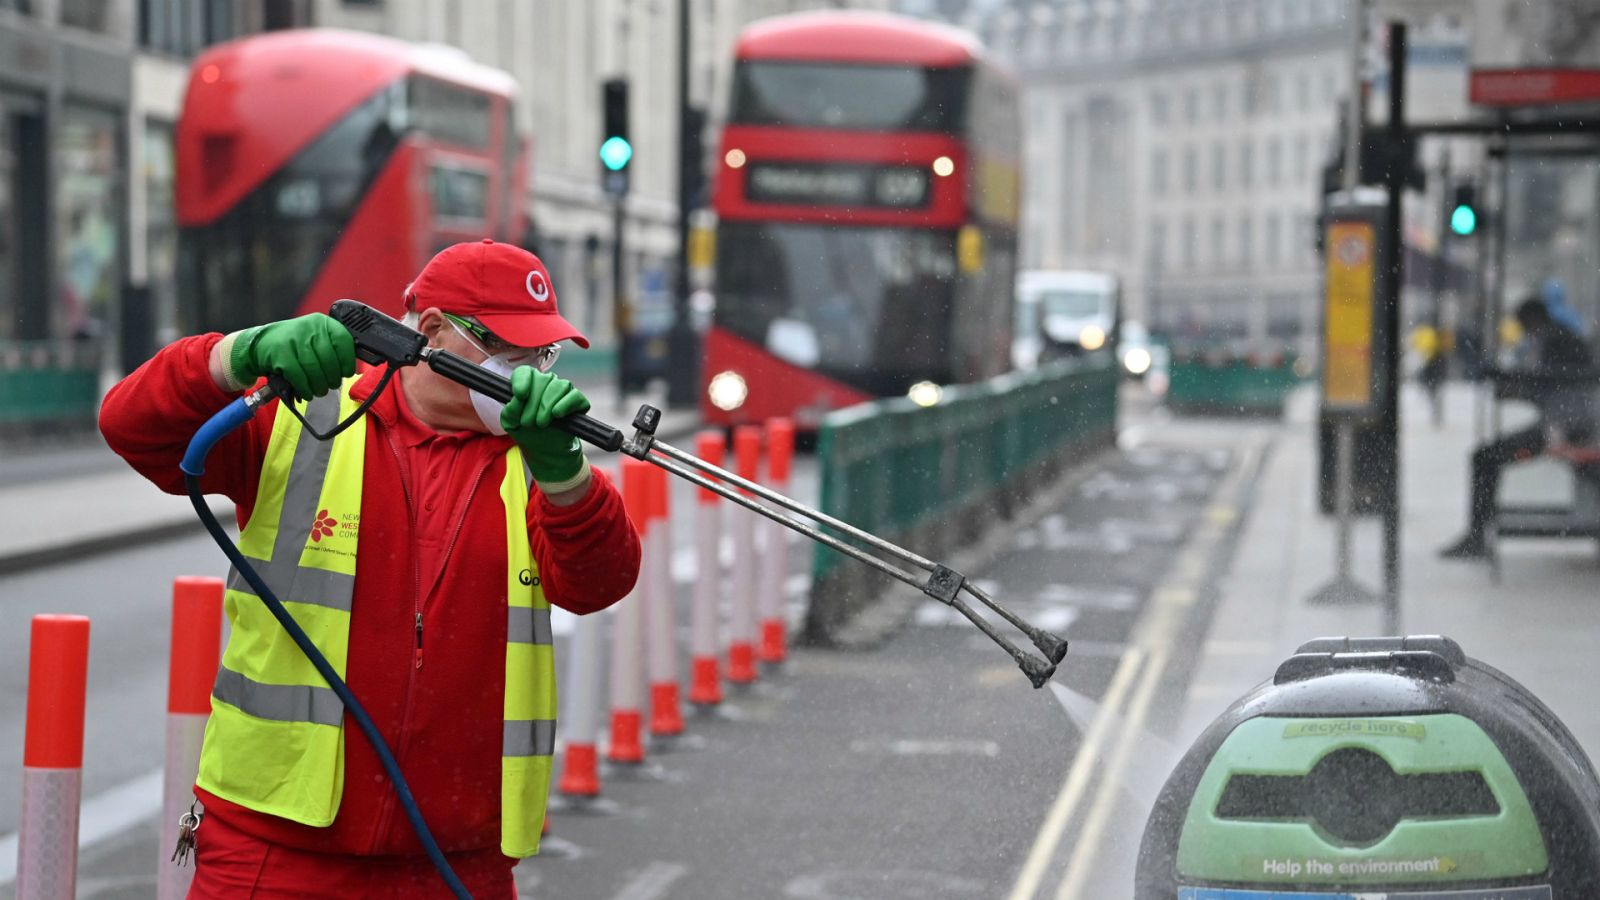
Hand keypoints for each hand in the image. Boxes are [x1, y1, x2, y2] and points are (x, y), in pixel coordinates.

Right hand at [226, 313, 356, 398]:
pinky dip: (306, 388)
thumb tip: (350, 368)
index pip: (343, 341)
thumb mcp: (315, 337)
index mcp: (322, 323)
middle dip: (333, 377)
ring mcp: (293, 340)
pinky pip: (299, 376)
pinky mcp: (281, 354)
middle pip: (329, 359)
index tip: (346, 372)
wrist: (260, 344)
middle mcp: (309, 328)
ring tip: (320, 390)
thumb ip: (332, 347)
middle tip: (332, 385)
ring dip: (320, 386)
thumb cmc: (294, 344)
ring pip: (315, 370)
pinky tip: (308, 392)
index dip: (348, 360)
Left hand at [501, 367, 590, 485]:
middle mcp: (547, 383)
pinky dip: (565, 405)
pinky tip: (557, 415)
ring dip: (547, 406)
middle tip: (529, 423)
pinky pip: (574, 396)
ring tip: (541, 423)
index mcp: (528, 384)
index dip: (522, 381)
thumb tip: (518, 401)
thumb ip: (509, 411)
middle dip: (533, 404)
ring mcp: (563, 391)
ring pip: (558, 386)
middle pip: (542, 379)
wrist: (546, 451)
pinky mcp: (578, 401)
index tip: (520, 395)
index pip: (525, 372)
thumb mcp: (511, 424)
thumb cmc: (527, 432)